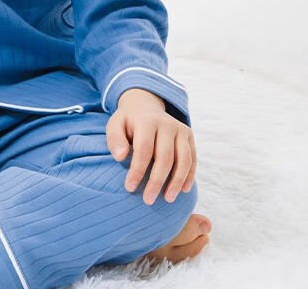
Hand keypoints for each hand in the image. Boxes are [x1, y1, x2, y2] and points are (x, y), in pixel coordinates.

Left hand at [106, 88, 195, 204]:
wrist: (144, 106)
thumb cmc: (127, 122)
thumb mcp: (115, 125)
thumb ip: (114, 140)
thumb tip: (120, 157)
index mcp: (146, 121)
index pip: (144, 149)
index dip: (138, 170)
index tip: (130, 188)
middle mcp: (166, 123)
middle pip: (165, 157)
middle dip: (157, 181)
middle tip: (148, 200)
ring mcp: (180, 129)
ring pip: (183, 159)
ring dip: (176, 181)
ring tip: (168, 199)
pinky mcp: (188, 135)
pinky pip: (192, 158)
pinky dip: (189, 175)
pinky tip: (183, 190)